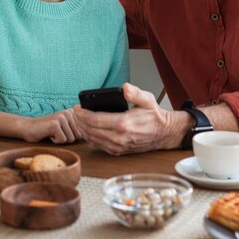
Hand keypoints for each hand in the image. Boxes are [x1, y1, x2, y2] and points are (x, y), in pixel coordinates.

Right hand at [22, 108, 82, 143]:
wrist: (28, 127)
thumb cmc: (48, 130)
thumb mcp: (64, 127)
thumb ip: (76, 128)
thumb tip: (91, 135)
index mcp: (73, 112)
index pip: (83, 131)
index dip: (73, 136)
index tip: (63, 132)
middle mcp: (69, 112)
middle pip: (78, 136)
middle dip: (67, 138)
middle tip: (56, 132)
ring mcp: (62, 117)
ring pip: (71, 139)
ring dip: (61, 140)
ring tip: (52, 133)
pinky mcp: (55, 124)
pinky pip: (62, 140)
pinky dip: (55, 141)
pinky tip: (48, 134)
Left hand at [73, 82, 189, 154]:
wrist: (164, 133)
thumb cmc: (154, 115)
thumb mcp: (147, 99)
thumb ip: (135, 93)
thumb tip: (124, 87)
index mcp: (123, 124)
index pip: (95, 120)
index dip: (83, 114)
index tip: (77, 107)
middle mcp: (118, 138)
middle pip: (90, 130)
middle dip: (79, 121)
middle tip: (75, 112)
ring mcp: (117, 147)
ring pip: (92, 139)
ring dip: (82, 129)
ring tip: (78, 120)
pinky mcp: (118, 151)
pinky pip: (98, 145)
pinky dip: (90, 137)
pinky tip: (87, 130)